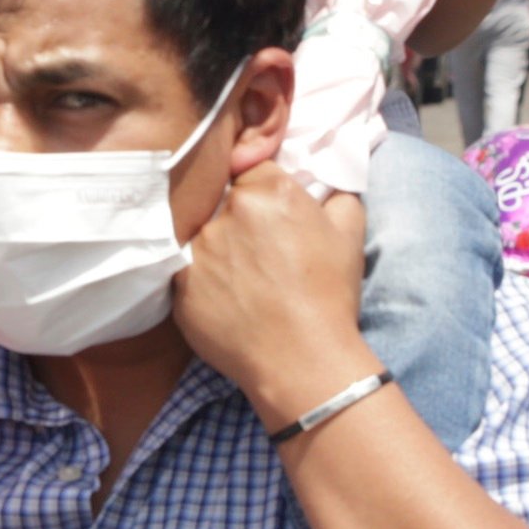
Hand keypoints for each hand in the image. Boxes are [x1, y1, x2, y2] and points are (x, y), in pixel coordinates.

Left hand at [172, 164, 373, 423]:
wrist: (303, 360)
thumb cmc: (330, 295)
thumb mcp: (349, 231)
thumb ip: (335, 188)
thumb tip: (322, 175)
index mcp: (269, 190)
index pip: (251, 167)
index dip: (262, 190)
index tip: (272, 215)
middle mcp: (227, 212)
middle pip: (224, 200)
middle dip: (239, 218)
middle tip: (261, 253)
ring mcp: (198, 248)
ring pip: (204, 235)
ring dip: (220, 250)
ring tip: (247, 282)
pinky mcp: (179, 283)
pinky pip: (187, 270)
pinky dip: (204, 281)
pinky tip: (229, 300)